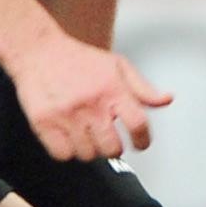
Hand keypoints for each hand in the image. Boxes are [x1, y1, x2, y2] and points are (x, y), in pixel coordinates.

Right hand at [9, 31, 171, 164]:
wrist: (38, 51)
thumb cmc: (79, 60)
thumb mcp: (117, 66)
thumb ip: (142, 88)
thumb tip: (167, 100)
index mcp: (113, 89)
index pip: (138, 124)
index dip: (144, 140)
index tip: (140, 144)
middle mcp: (91, 104)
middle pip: (112, 148)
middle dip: (113, 148)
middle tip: (107, 138)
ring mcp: (67, 115)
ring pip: (87, 154)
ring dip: (89, 149)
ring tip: (85, 133)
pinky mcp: (44, 123)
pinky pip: (63, 155)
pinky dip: (67, 151)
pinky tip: (68, 137)